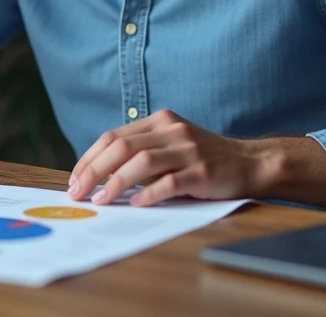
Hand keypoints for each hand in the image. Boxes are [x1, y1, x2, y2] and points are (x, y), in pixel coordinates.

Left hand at [67, 110, 262, 206]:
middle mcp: (172, 131)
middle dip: (94, 170)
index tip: (75, 179)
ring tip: (101, 200)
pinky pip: (170, 182)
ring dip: (116, 182)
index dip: (90, 158)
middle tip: (78, 193)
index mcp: (160, 121)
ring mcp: (188, 150)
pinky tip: (135, 204)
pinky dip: (149, 193)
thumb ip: (141, 152)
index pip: (113, 136)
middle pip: (122, 147)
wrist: (250, 163)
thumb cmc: (204, 158)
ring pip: (142, 161)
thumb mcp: (171, 144)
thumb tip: (99, 175)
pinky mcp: (203, 172)